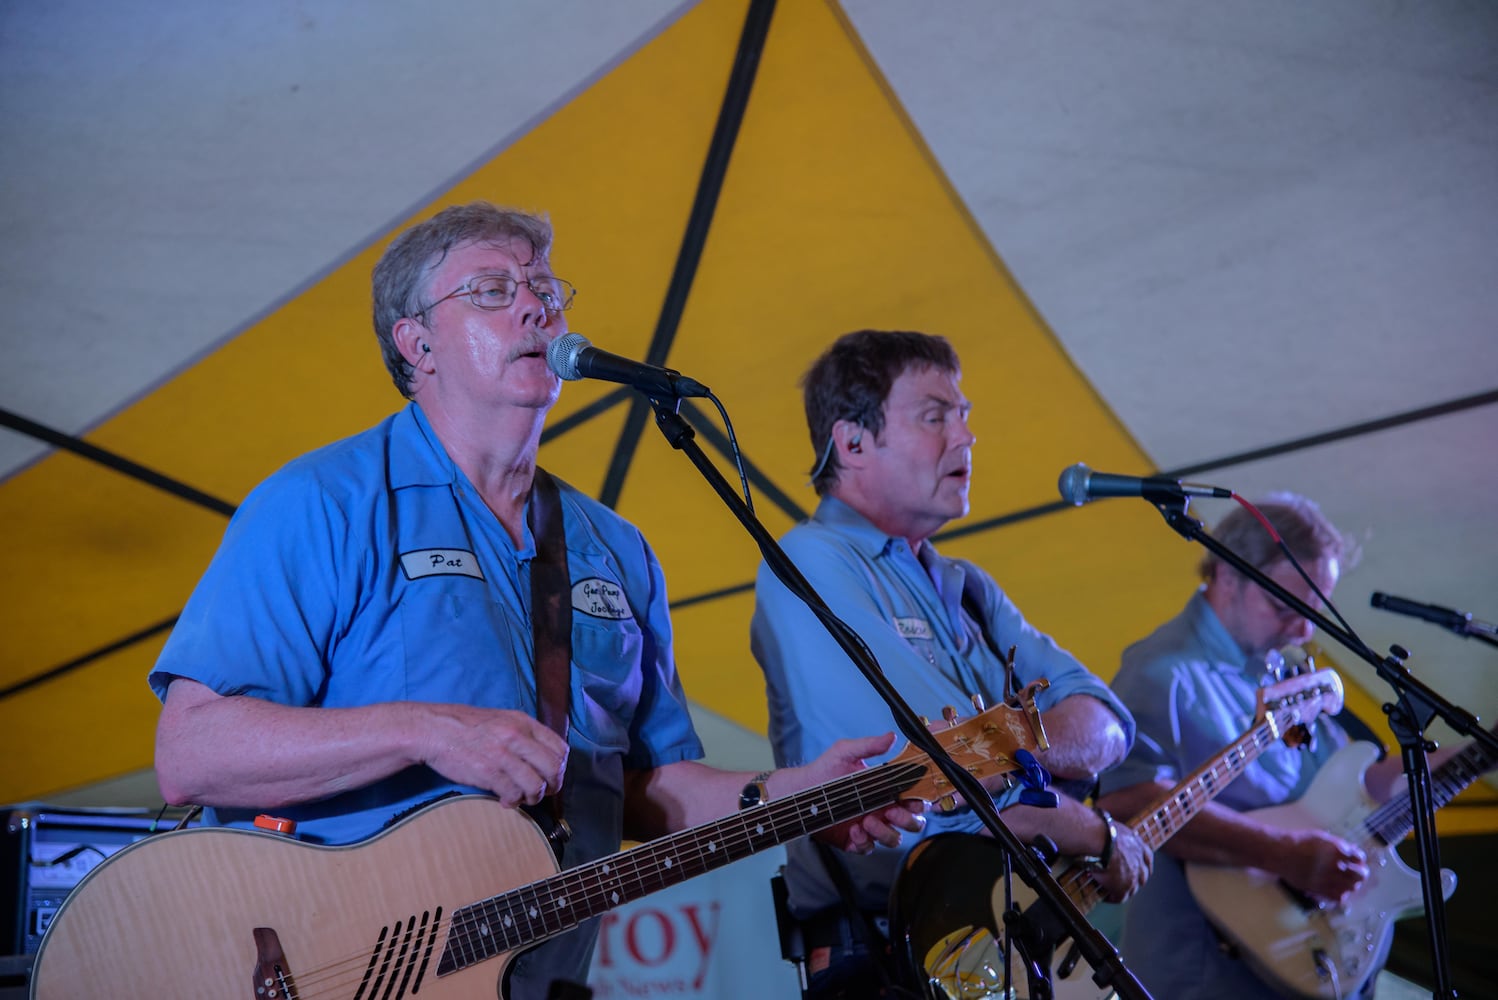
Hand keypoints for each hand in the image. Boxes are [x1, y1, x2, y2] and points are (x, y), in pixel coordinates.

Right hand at [419, 704, 568, 807]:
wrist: (434, 729)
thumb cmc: (466, 727)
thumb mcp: (502, 720)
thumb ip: (523, 735)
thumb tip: (542, 758)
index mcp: (523, 722)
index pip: (560, 748)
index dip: (560, 767)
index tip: (552, 776)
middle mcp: (517, 736)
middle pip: (554, 768)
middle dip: (552, 786)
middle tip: (542, 792)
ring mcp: (503, 755)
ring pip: (536, 785)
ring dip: (533, 797)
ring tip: (522, 798)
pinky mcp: (488, 772)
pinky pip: (513, 794)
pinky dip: (513, 802)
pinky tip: (505, 800)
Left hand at [782, 734, 927, 853]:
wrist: (801, 790)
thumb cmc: (825, 769)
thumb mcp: (845, 752)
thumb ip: (869, 745)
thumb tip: (891, 736)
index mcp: (886, 790)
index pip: (914, 798)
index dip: (921, 801)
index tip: (914, 798)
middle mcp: (882, 809)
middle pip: (912, 823)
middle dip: (908, 820)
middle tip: (892, 812)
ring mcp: (870, 826)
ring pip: (893, 838)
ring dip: (885, 832)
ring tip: (868, 821)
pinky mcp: (855, 840)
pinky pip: (868, 847)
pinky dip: (864, 840)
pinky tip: (854, 829)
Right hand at [1093, 820, 1152, 902]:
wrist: (1099, 839)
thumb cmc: (1100, 829)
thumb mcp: (1112, 826)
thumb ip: (1113, 832)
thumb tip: (1102, 826)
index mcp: (1138, 845)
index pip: (1148, 857)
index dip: (1145, 863)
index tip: (1143, 866)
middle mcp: (1139, 861)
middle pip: (1143, 876)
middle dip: (1137, 879)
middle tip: (1126, 882)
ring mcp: (1133, 876)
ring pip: (1133, 889)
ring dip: (1124, 890)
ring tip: (1113, 892)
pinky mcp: (1123, 886)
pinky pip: (1120, 897)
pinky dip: (1113, 898)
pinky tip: (1105, 897)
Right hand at [1277, 829, 1368, 903]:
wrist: (1281, 853)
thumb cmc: (1301, 842)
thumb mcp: (1321, 837)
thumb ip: (1339, 844)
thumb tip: (1353, 851)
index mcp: (1336, 850)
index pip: (1359, 857)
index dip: (1359, 859)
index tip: (1356, 860)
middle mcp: (1334, 865)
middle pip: (1360, 875)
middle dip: (1360, 873)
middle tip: (1356, 872)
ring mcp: (1327, 879)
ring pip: (1351, 887)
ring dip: (1352, 883)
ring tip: (1345, 880)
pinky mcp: (1319, 889)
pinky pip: (1339, 897)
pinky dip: (1342, 894)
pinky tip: (1337, 888)